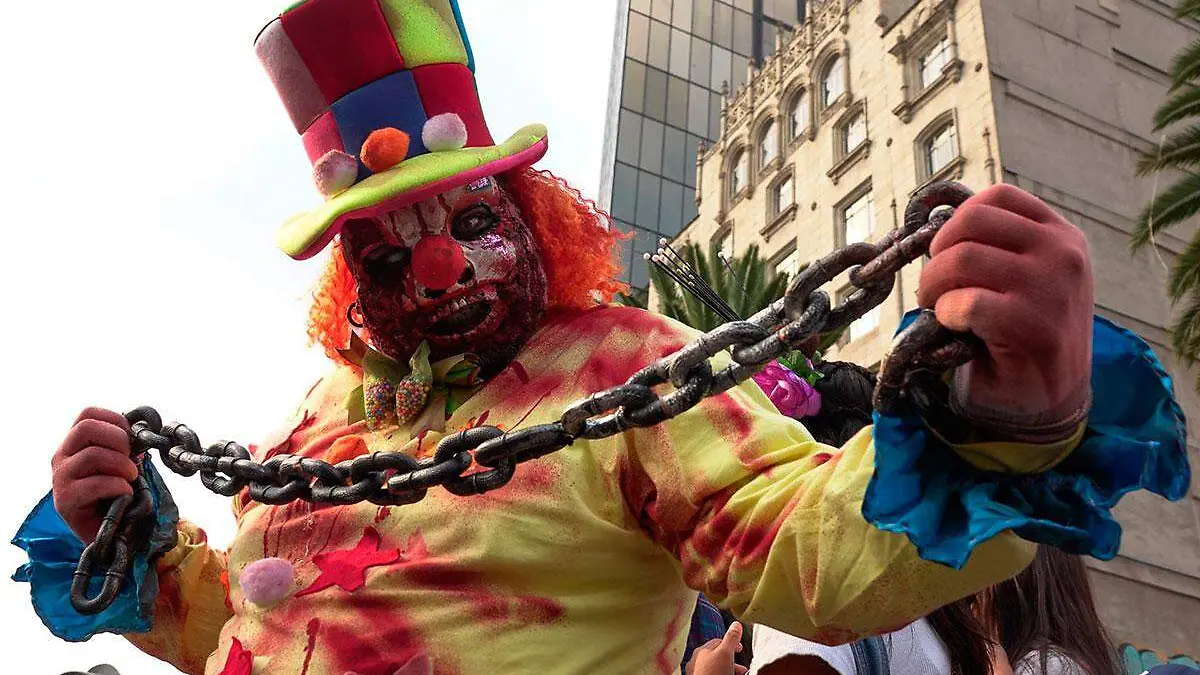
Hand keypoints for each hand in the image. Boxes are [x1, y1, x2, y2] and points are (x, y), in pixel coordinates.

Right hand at [52, 408, 137, 541]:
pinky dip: (120, 487)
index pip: (87, 414)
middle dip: (119, 440)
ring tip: (130, 479)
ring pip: (94, 454)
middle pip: (87, 428)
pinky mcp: (65, 501)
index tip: (131, 438)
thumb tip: (141, 432)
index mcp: (75, 444)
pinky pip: (97, 483)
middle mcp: (62, 457)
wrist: (110, 532)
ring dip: (123, 467)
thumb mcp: (122, 464)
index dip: (115, 420)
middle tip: (131, 460)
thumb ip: (126, 446)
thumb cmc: (117, 495)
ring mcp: (60, 479)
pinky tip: (124, 495)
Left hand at [686, 621, 748, 674]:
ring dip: (729, 670)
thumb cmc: (712, 673)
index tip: (741, 649)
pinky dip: (723, 674)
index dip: (731, 644)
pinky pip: (713, 674)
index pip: (718, 642)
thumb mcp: (725, 653)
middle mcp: (697, 662)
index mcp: (701, 651)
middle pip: (718, 657)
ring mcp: (698, 674)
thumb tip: (736, 624)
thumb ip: (731, 638)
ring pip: (716, 669)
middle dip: (733, 662)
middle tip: (742, 669)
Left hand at [917, 185, 1093, 436]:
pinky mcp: (1034, 327)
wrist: (1047, 396)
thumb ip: (993, 243)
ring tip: (939, 308)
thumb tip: (930, 215)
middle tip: (933, 287)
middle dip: (937, 254)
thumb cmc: (1022, 331)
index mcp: (1060, 235)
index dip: (956, 222)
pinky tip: (954, 327)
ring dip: (934, 286)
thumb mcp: (1021, 274)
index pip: (996, 198)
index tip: (945, 253)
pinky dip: (947, 313)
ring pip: (962, 258)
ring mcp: (1051, 289)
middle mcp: (1062, 254)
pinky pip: (966, 302)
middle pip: (970, 223)